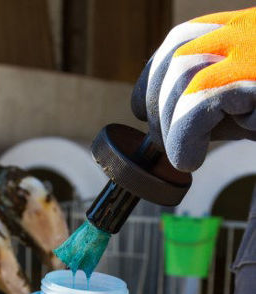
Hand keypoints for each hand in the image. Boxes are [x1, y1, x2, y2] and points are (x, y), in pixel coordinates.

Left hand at [132, 7, 255, 171]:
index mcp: (241, 35)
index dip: (153, 80)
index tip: (147, 112)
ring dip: (172, 125)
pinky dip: (184, 136)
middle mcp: (248, 35)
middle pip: (176, 56)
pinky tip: (190, 159)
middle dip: (159, 106)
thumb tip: (165, 128)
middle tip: (170, 144)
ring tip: (185, 155)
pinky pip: (203, 101)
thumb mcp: (247, 103)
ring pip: (185, 74)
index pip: (179, 43)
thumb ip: (212, 105)